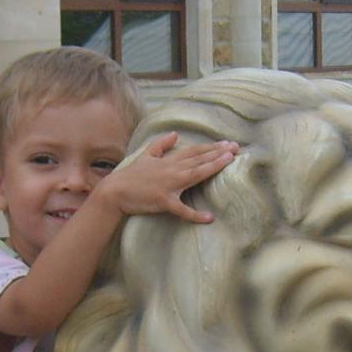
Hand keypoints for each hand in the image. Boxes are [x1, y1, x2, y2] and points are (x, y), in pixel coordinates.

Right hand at [95, 133, 237, 223]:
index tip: (228, 143)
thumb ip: (161, 144)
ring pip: (195, 175)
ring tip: (229, 162)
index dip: (212, 147)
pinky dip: (195, 214)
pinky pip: (181, 209)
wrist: (115, 191)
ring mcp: (169, 186)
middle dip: (218, 153)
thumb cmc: (131, 175)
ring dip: (212, 168)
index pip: (194, 151)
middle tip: (236, 148)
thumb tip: (175, 133)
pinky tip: (209, 218)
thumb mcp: (146, 155)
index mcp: (169, 161)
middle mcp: (172, 170)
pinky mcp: (164, 202)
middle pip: (199, 159)